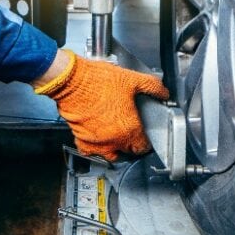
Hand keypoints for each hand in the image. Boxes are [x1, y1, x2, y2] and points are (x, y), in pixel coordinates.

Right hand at [34, 50, 168, 160]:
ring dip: (114, 149)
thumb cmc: (97, 80)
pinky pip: (90, 151)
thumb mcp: (132, 79)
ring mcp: (96, 142)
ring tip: (115, 137)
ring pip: (109, 155)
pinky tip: (97, 136)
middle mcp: (113, 140)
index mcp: (129, 129)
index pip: (143, 147)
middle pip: (127, 153)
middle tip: (130, 133)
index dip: (146, 142)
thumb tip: (163, 92)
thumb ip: (152, 87)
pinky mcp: (81, 139)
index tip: (144, 137)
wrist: (71, 80)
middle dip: (131, 145)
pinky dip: (94, 147)